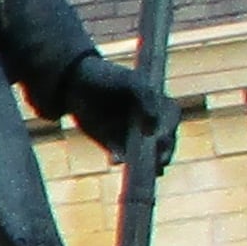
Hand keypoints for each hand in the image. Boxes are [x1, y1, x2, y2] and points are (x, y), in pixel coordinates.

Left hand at [65, 49, 178, 164]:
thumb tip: (152, 130)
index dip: (171, 130)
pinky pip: (121, 157)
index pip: (171, 120)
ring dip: (144, 163)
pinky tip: (114, 160)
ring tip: (138, 167)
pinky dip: (120, 160)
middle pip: (163, 142)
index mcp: (159, 104)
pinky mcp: (115, 146)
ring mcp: (133, 136)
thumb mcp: (130, 83)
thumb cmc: (107, 78)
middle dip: (162, 153)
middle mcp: (150, 122)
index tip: (162, 140)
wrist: (75, 84)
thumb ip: (146, 100)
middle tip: (158, 162)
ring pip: (145, 154)